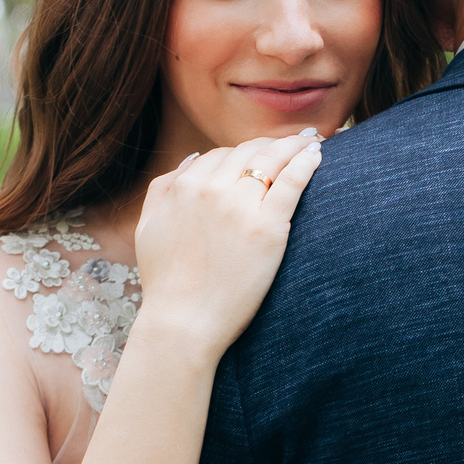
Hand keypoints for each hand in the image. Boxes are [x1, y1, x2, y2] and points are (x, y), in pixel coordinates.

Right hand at [130, 131, 324, 359]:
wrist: (183, 323)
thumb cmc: (165, 283)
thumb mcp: (147, 228)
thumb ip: (161, 190)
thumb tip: (190, 160)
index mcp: (184, 187)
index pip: (221, 155)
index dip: (244, 152)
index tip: (261, 152)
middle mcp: (212, 189)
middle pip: (249, 151)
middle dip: (271, 144)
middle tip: (292, 142)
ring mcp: (241, 207)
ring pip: (272, 159)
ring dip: (293, 145)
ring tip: (309, 141)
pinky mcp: (268, 227)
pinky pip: (292, 181)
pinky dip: (306, 162)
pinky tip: (316, 155)